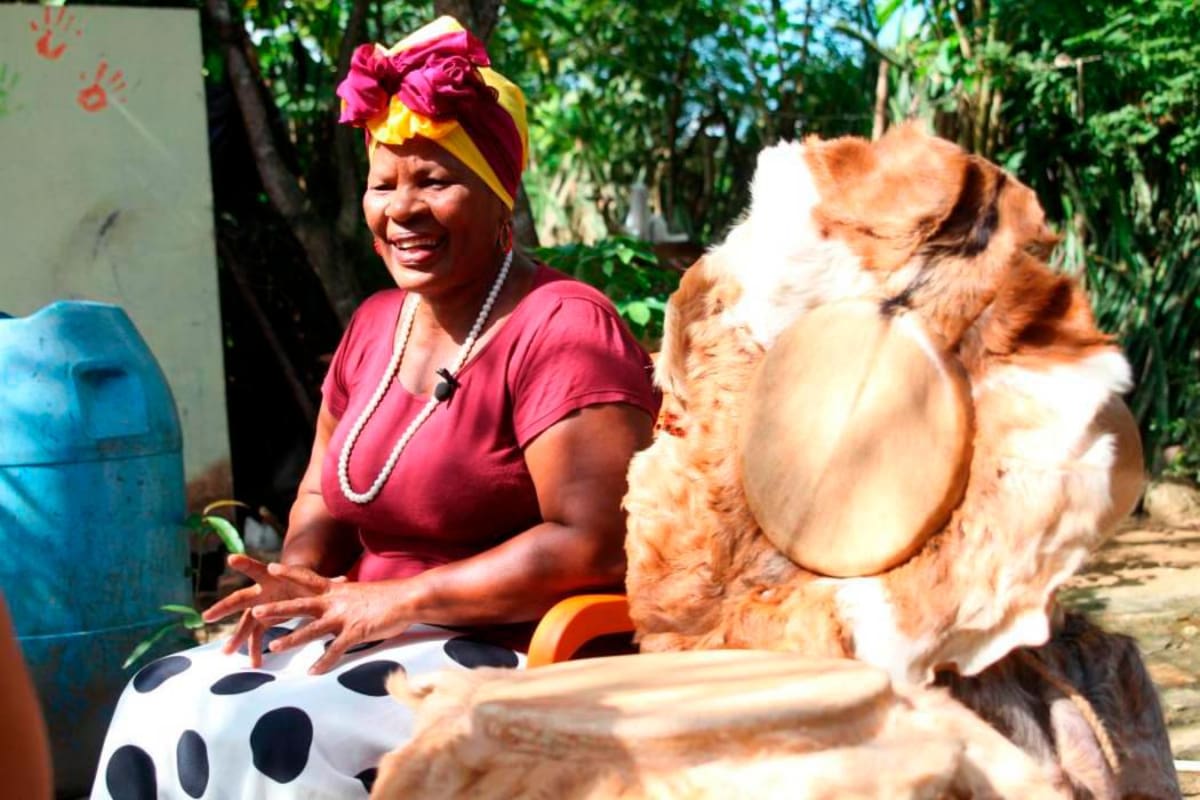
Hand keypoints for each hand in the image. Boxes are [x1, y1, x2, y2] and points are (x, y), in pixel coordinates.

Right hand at [202, 555, 340, 667]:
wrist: (300, 587)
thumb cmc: (308, 582)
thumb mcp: (317, 582)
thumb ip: (328, 583)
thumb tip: (343, 580)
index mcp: (273, 578)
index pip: (257, 569)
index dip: (246, 564)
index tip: (230, 558)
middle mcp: (261, 592)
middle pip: (240, 599)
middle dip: (224, 607)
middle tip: (208, 616)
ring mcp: (260, 607)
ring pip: (244, 622)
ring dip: (236, 637)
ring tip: (226, 652)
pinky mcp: (263, 620)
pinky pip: (255, 636)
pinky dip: (255, 648)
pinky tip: (255, 664)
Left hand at [244, 566, 412, 674]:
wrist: (409, 598)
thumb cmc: (390, 597)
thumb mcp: (361, 595)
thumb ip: (346, 602)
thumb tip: (340, 610)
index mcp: (338, 590)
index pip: (309, 579)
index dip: (290, 573)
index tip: (271, 568)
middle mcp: (337, 602)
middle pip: (301, 605)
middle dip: (278, 610)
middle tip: (255, 611)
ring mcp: (345, 617)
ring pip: (312, 630)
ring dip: (291, 639)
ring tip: (273, 647)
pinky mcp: (356, 632)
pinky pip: (336, 650)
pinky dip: (324, 662)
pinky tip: (312, 673)